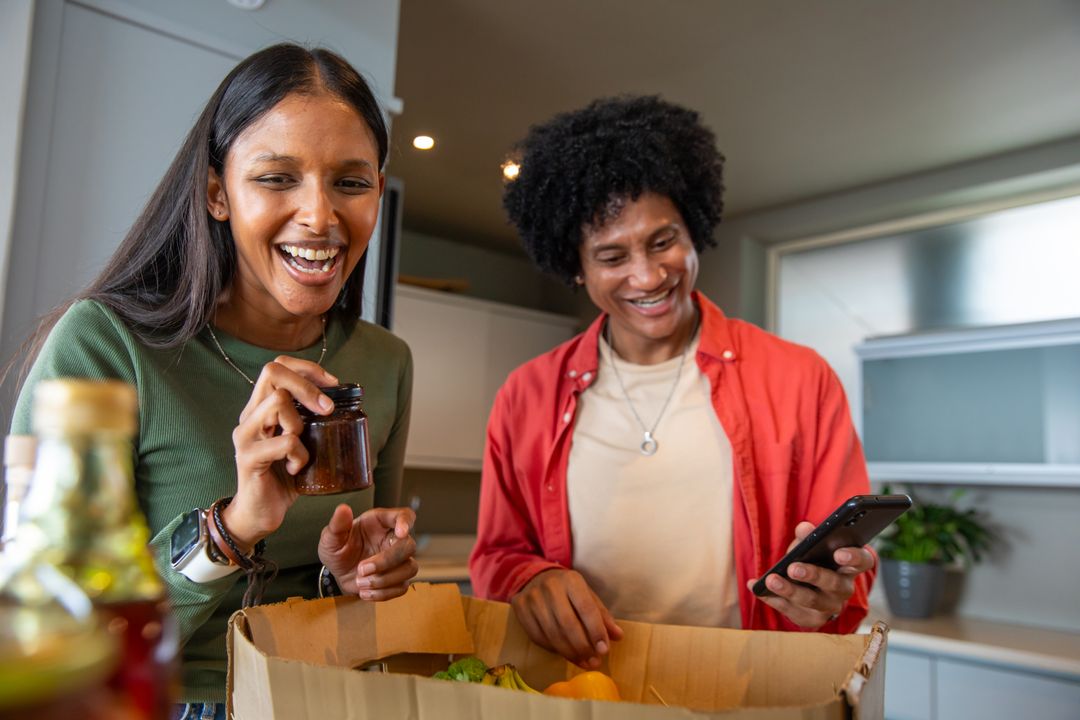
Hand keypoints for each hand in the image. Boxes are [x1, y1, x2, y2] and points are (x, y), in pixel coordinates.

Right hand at [224, 356, 338, 550]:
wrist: (260, 513)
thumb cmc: (284, 477)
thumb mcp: (302, 442)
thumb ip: (312, 421)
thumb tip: (347, 404)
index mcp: (261, 408)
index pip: (277, 366)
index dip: (307, 369)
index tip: (332, 384)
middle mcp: (249, 415)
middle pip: (273, 372)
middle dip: (308, 387)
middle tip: (327, 409)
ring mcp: (246, 435)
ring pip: (277, 402)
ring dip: (301, 423)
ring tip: (303, 448)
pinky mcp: (248, 457)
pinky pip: (284, 441)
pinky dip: (299, 454)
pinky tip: (298, 468)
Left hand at [318, 505, 417, 599]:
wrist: (338, 573)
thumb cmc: (338, 549)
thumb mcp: (331, 537)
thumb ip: (337, 524)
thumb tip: (342, 509)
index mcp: (381, 522)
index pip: (405, 515)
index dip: (407, 522)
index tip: (401, 532)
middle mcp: (393, 539)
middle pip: (408, 546)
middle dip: (386, 561)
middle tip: (361, 569)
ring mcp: (399, 560)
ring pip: (410, 568)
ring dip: (385, 580)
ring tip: (361, 583)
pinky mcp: (398, 579)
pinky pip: (402, 587)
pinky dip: (383, 593)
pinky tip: (365, 592)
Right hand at [510, 568, 623, 667]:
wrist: (535, 578)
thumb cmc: (567, 589)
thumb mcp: (587, 595)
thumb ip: (602, 615)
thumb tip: (618, 636)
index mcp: (571, 580)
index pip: (586, 608)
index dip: (596, 631)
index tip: (604, 650)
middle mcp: (550, 587)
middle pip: (568, 624)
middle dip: (583, 647)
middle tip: (594, 662)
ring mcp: (532, 598)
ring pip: (552, 633)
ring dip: (569, 653)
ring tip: (583, 662)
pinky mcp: (520, 608)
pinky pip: (537, 637)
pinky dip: (553, 649)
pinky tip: (565, 654)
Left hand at [747, 521, 875, 628]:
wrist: (809, 588)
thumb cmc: (814, 559)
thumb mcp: (812, 545)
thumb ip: (809, 536)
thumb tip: (803, 528)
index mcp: (850, 565)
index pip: (863, 561)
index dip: (853, 558)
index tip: (838, 554)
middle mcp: (844, 588)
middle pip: (833, 583)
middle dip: (813, 575)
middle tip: (793, 568)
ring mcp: (830, 606)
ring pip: (812, 601)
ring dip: (789, 590)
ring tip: (771, 580)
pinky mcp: (813, 619)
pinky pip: (792, 612)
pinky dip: (774, 600)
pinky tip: (758, 588)